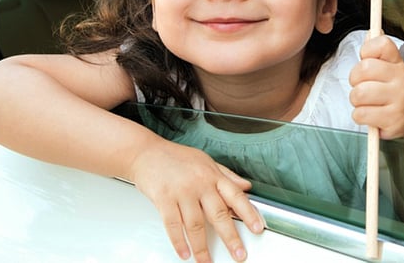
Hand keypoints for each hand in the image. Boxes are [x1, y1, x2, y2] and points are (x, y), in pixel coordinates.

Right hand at [130, 140, 264, 261]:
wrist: (145, 152)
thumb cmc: (175, 157)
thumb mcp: (206, 161)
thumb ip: (227, 175)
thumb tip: (246, 186)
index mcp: (212, 175)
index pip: (235, 196)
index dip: (249, 213)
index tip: (258, 228)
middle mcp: (200, 183)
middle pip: (218, 214)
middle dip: (231, 238)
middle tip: (239, 254)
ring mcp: (181, 191)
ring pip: (195, 224)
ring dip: (202, 247)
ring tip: (206, 261)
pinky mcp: (163, 198)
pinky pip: (173, 225)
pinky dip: (179, 242)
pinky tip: (184, 253)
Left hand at [348, 34, 403, 139]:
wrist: (402, 125)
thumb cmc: (386, 96)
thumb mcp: (383, 72)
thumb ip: (374, 53)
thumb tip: (371, 32)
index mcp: (398, 63)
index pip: (381, 43)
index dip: (367, 51)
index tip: (367, 62)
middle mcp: (403, 77)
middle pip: (364, 68)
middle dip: (355, 81)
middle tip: (363, 88)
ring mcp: (401, 98)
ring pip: (359, 93)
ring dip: (356, 101)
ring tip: (367, 104)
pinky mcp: (394, 118)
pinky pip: (361, 113)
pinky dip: (360, 117)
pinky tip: (371, 116)